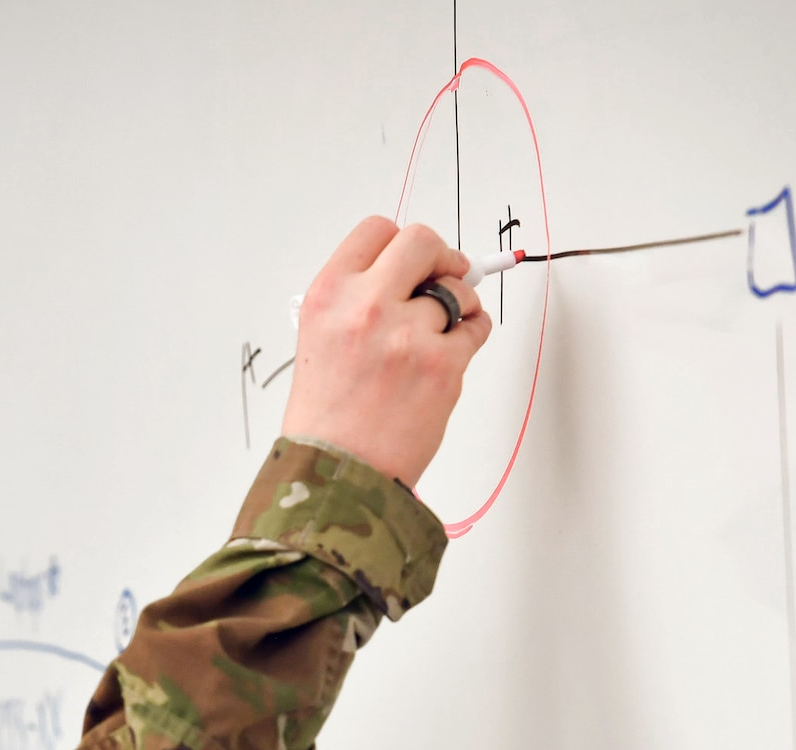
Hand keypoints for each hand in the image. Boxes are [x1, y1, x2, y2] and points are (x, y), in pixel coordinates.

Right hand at [279, 217, 492, 489]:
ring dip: (459, 304)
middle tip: (446, 274)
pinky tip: (452, 352)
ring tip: (441, 332)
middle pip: (422, 242)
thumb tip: (416, 276)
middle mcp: (365, 306)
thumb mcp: (320, 340)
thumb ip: (359, 300)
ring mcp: (407, 335)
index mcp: (328, 295)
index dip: (399, 244)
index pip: (376, 231)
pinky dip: (471, 335)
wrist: (336, 471)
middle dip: (441, 256)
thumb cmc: (327, 416)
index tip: (412, 261)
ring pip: (458, 290)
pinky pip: (475, 328)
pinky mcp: (442, 365)